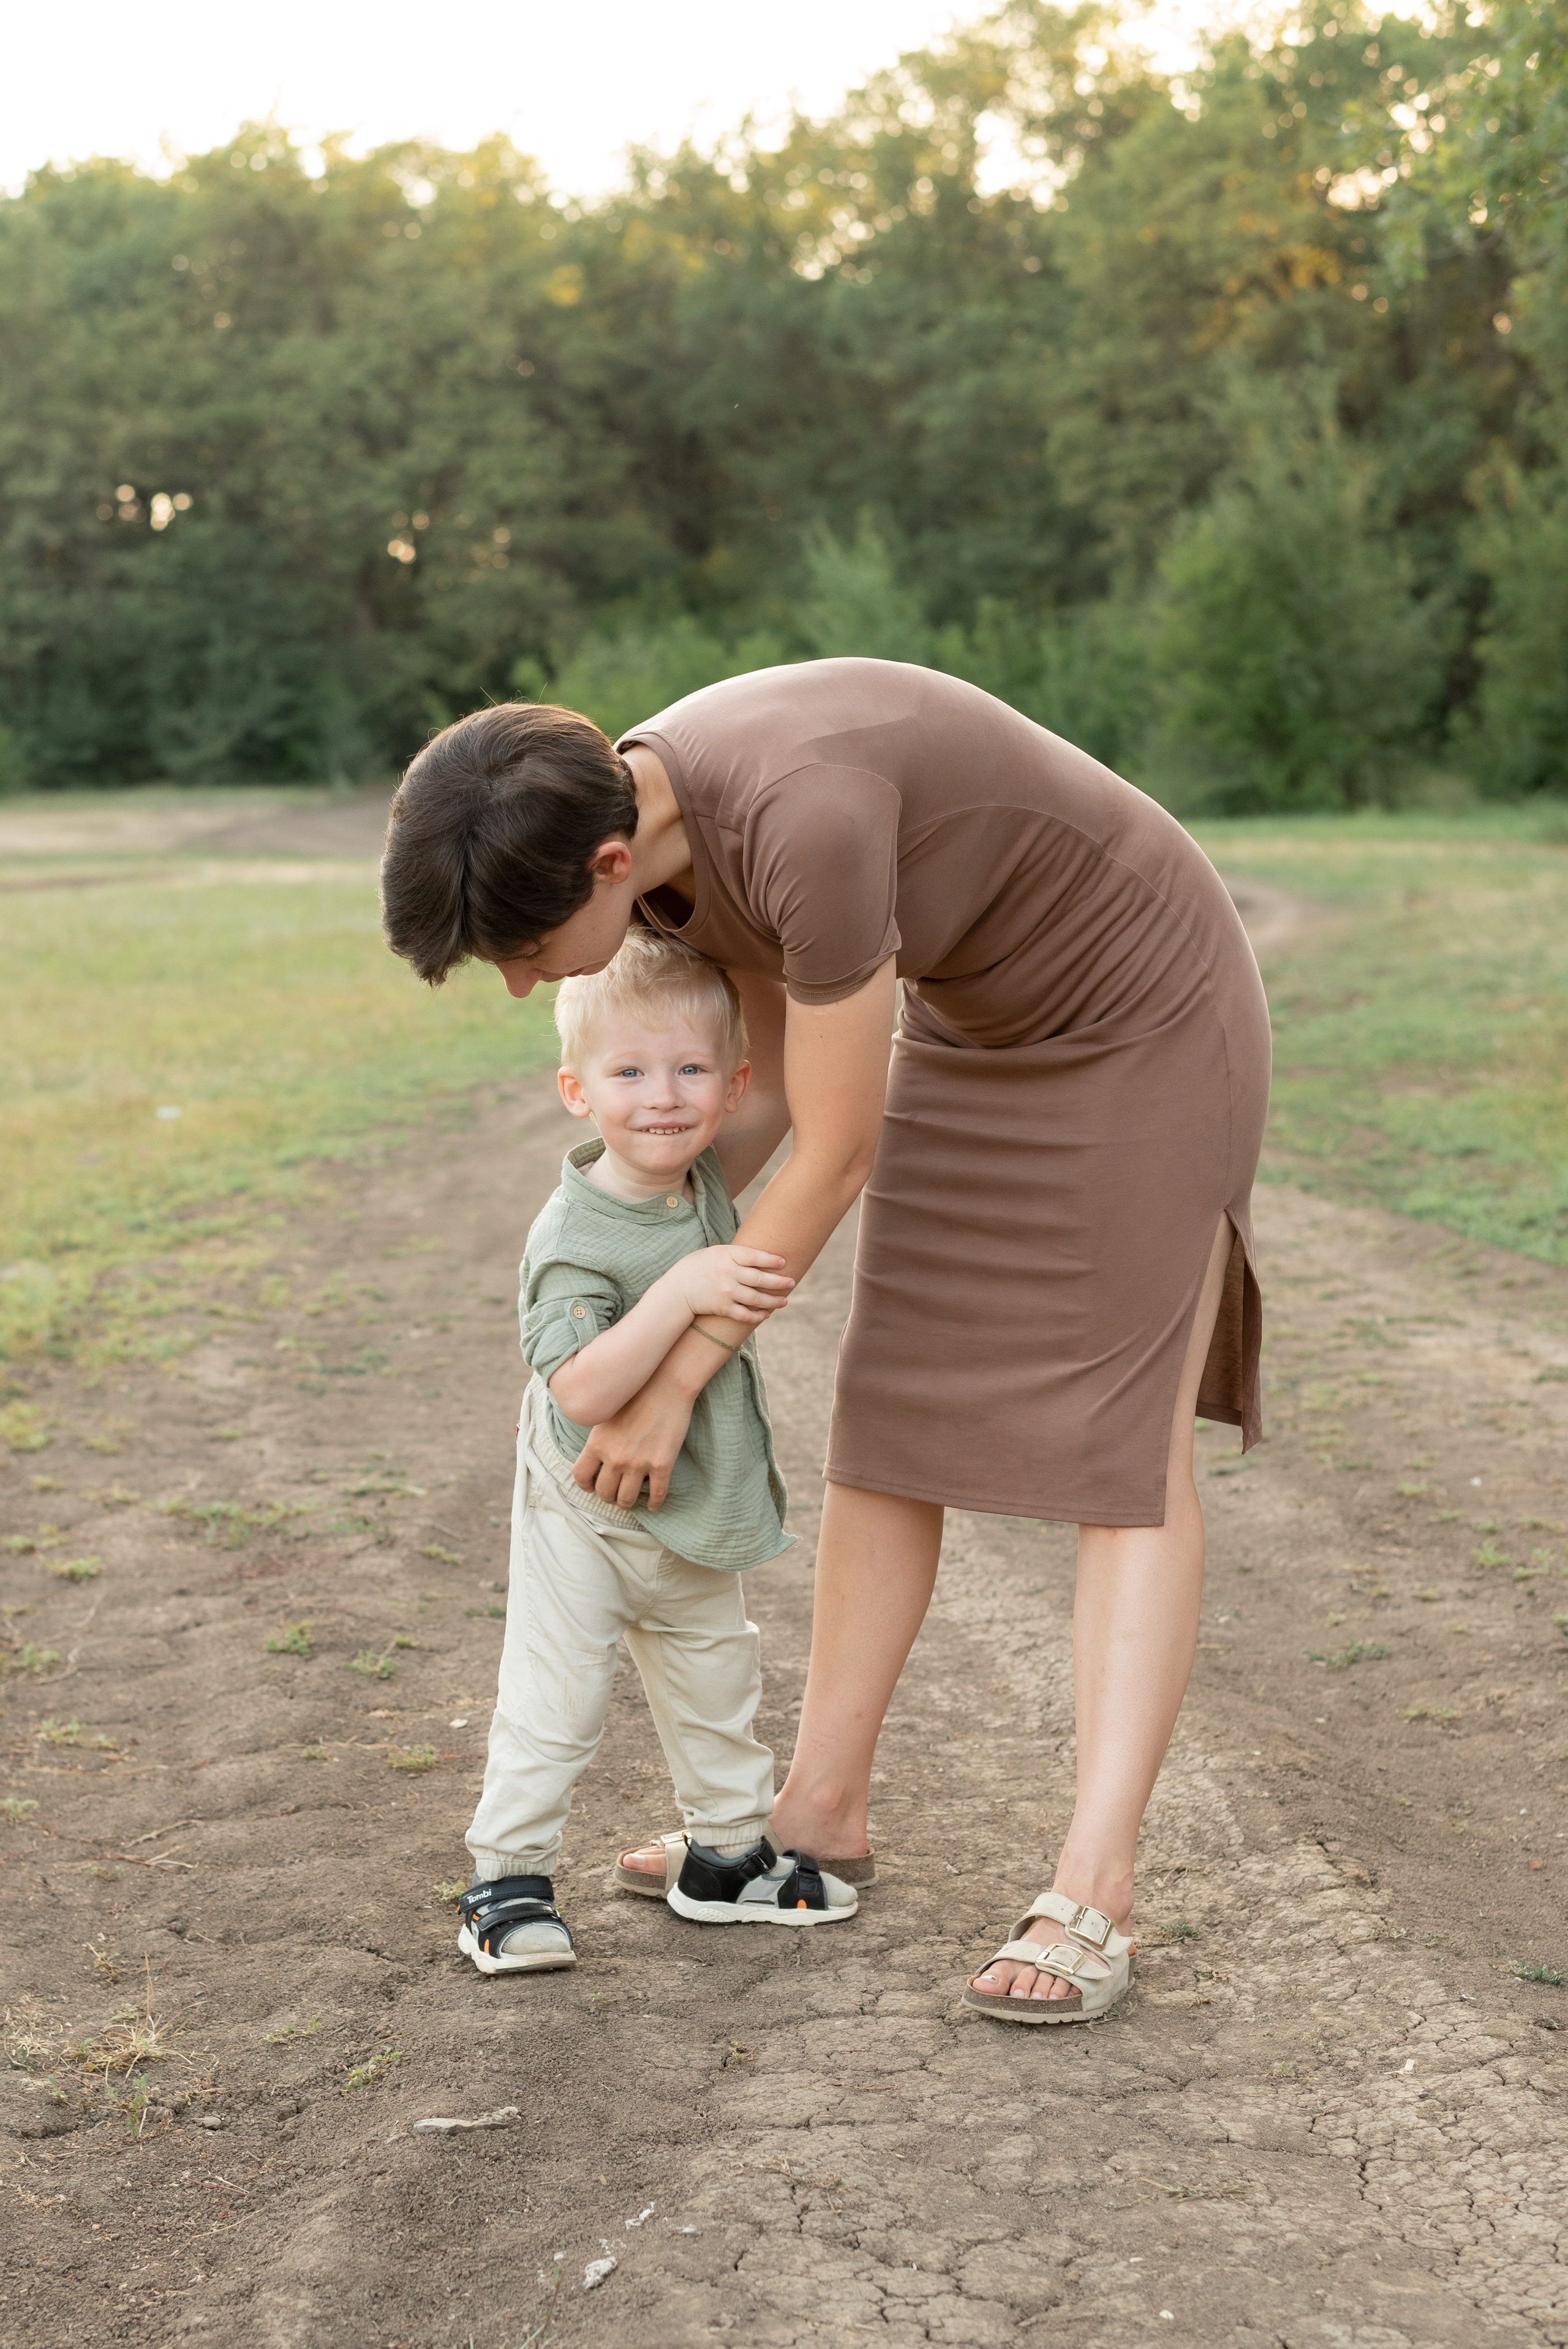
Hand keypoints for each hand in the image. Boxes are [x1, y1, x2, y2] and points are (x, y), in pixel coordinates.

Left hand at [574, 1370, 699, 1509]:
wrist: (667, 1383)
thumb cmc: (636, 1392)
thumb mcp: (606, 1413)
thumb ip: (598, 1436)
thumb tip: (595, 1453)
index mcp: (597, 1444)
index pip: (581, 1476)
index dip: (585, 1486)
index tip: (591, 1486)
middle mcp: (615, 1458)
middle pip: (604, 1492)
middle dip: (607, 1496)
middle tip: (613, 1494)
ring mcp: (639, 1463)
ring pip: (626, 1499)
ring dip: (626, 1503)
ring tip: (629, 1499)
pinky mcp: (662, 1465)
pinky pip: (657, 1494)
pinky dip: (654, 1504)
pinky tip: (653, 1504)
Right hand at [663, 1244, 793, 1327]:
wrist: (676, 1291)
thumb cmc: (695, 1268)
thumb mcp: (713, 1253)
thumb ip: (734, 1254)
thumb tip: (758, 1256)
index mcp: (726, 1255)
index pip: (755, 1256)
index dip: (772, 1260)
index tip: (784, 1262)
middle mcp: (728, 1273)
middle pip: (761, 1278)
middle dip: (780, 1282)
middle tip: (792, 1282)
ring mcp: (726, 1291)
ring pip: (758, 1298)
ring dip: (774, 1301)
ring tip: (784, 1301)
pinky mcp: (723, 1308)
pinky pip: (746, 1314)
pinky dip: (758, 1315)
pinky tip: (766, 1314)